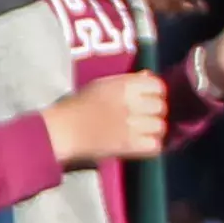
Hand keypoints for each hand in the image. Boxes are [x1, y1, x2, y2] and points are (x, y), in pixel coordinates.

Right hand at [45, 72, 170, 168]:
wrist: (62, 130)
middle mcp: (131, 102)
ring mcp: (132, 124)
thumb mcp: (102, 85)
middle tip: (144, 119)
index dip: (156, 94)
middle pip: (161, 107)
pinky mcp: (129, 145)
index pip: (158, 85)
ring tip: (142, 133)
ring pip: (160, 127)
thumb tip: (148, 75)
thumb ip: (127, 81)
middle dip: (155, 114)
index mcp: (124, 85)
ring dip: (154, 131)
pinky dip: (151, 146)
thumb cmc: (78, 106)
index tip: (148, 101)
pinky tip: (141, 144)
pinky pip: (155, 146)